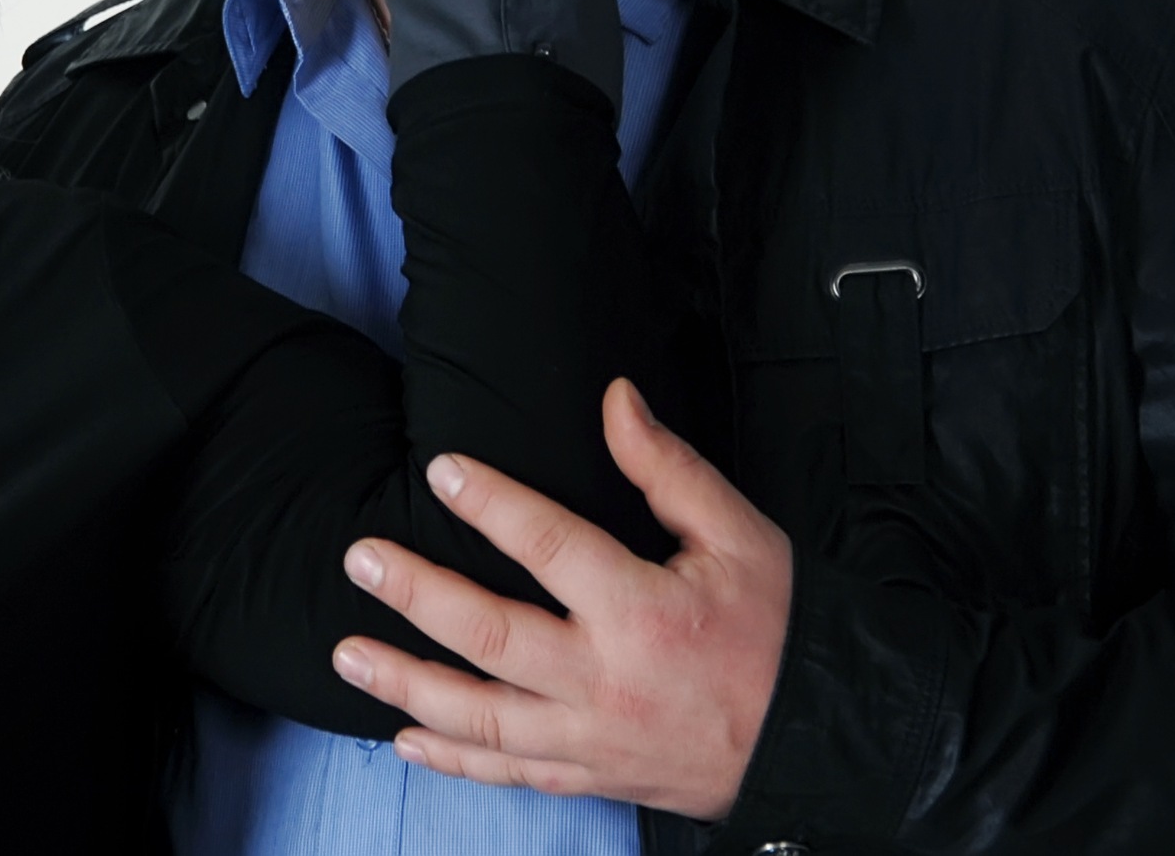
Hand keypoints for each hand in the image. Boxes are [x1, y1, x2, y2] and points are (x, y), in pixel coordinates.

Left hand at [331, 379, 791, 819]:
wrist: (827, 739)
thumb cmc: (781, 629)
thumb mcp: (739, 536)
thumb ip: (668, 468)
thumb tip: (615, 399)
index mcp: (646, 612)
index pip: (551, 548)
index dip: (492, 504)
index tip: (442, 470)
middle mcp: (608, 681)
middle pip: (493, 637)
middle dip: (418, 598)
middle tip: (361, 560)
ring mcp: (594, 739)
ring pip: (484, 717)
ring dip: (409, 686)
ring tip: (348, 654)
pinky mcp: (593, 775)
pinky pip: (512, 773)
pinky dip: (454, 761)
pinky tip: (404, 739)